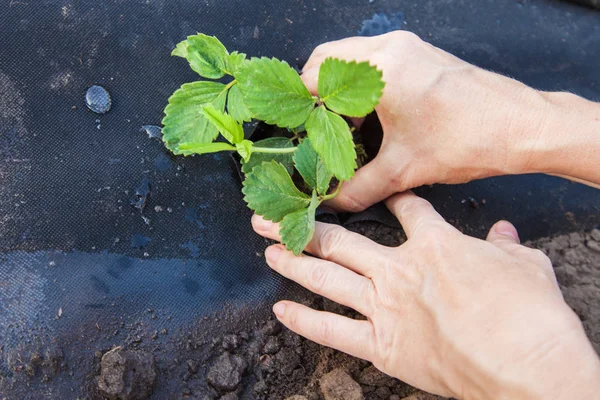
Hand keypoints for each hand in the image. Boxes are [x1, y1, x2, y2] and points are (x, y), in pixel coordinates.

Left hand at [252, 192, 599, 399]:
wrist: (525, 365)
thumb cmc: (530, 314)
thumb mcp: (526, 266)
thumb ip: (506, 245)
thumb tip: (504, 232)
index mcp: (435, 243)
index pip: (407, 209)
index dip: (395, 198)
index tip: (383, 195)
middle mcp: (398, 270)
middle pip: (341, 239)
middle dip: (305, 224)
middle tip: (275, 215)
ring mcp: (384, 307)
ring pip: (327, 277)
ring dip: (293, 262)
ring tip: (268, 250)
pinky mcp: (381, 346)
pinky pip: (332, 331)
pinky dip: (304, 321)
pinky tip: (282, 311)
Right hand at [301, 31, 599, 210]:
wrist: (523, 126)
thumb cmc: (469, 140)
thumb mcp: (404, 169)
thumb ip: (359, 188)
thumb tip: (332, 203)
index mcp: (380, 69)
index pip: (316, 74)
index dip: (301, 105)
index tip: (299, 130)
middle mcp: (391, 48)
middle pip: (328, 59)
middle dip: (316, 94)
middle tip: (315, 129)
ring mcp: (408, 47)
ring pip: (351, 59)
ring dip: (340, 90)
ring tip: (341, 127)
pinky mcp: (421, 55)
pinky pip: (375, 62)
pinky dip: (362, 87)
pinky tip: (369, 119)